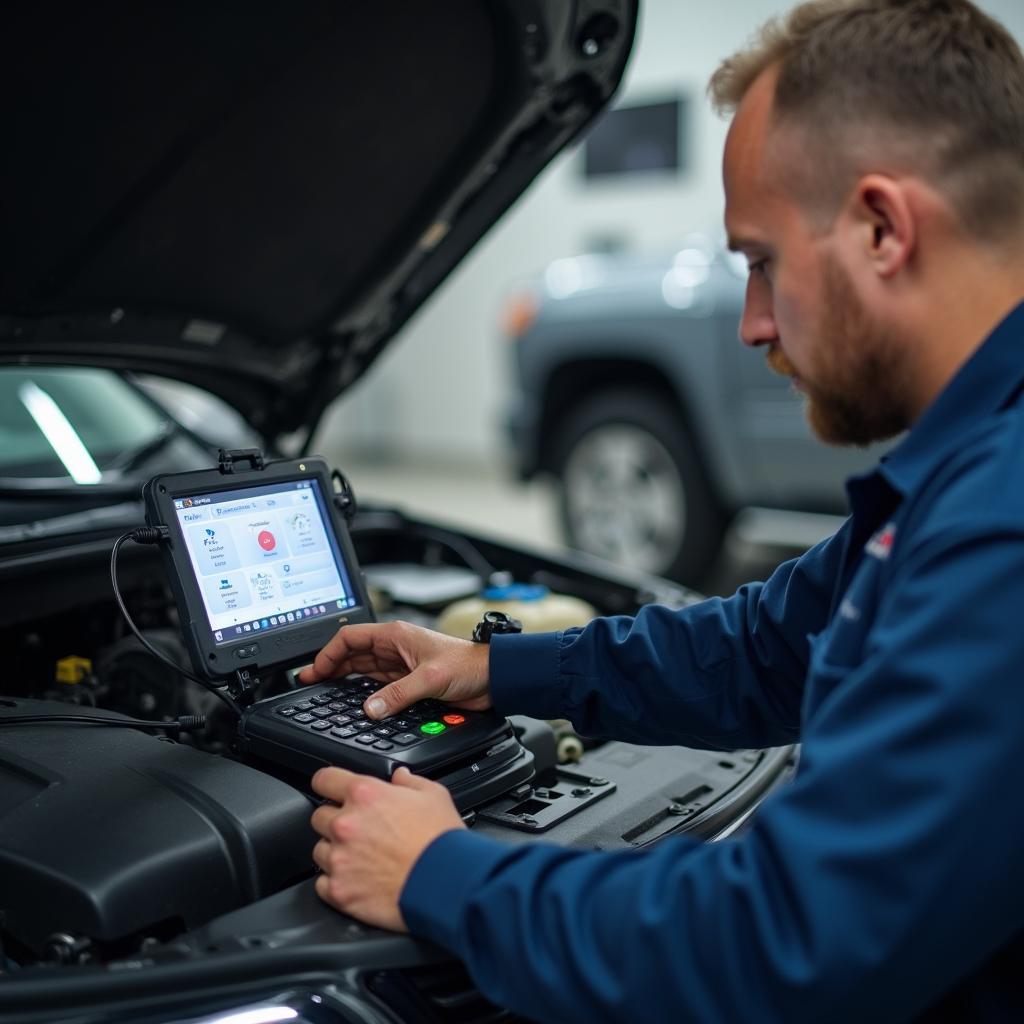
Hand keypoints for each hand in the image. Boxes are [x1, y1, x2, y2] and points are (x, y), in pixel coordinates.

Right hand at [297, 620, 491, 718]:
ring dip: (345, 681)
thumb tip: (370, 709)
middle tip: (311, 683)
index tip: (315, 670)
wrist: (492, 678)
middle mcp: (395, 648)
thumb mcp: (429, 678)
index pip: (350, 638)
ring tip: (325, 693)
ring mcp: (400, 666)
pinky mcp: (408, 683)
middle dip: (331, 668)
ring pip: (363, 671)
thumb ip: (398, 694)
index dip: (329, 653)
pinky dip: (364, 694)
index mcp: (395, 636)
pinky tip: (354, 703)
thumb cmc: (468, 664)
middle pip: (352, 655)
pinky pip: (378, 687)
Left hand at [310, 766, 465, 930]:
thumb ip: (409, 781)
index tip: (332, 791)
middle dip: (336, 821)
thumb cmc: (441, 840)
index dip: (328, 784)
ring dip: (335, 852)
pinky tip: (358, 880)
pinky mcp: (339, 891)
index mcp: (365, 795)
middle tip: (360, 831)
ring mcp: (339, 860)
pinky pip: (321, 883)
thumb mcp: (434, 795)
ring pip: (319, 850)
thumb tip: (399, 776)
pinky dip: (336, 882)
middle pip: (319, 817)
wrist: (447, 884)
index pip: (323, 779)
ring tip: (362, 859)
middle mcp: (345, 824)